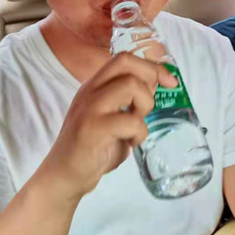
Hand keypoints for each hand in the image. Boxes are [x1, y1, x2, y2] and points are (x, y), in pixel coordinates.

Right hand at [36, 52, 177, 201]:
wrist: (64, 176)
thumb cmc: (93, 148)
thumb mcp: (111, 117)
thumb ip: (130, 101)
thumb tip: (159, 86)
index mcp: (95, 86)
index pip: (124, 58)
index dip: (152, 66)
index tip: (170, 82)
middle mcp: (90, 91)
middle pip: (126, 62)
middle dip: (150, 78)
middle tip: (149, 105)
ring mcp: (90, 108)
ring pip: (130, 85)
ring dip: (144, 105)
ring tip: (137, 125)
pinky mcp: (92, 130)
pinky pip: (130, 120)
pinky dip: (139, 133)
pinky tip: (131, 143)